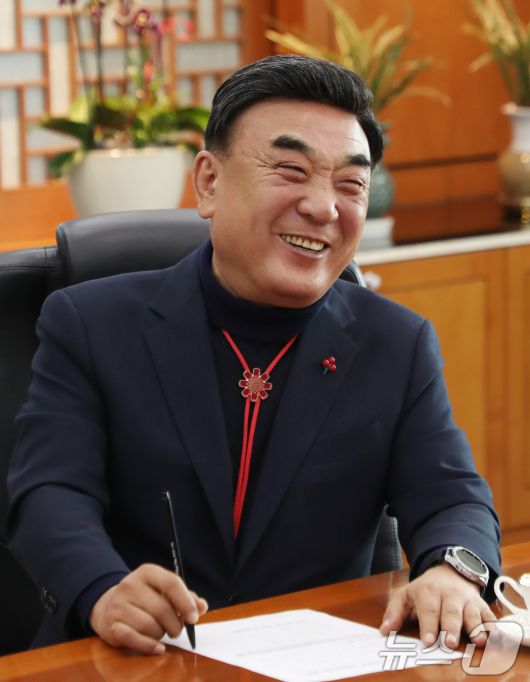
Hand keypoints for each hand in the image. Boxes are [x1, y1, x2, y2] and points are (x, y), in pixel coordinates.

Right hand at [90, 563, 207, 654]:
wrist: (109, 605)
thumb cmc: (145, 598)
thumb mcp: (163, 590)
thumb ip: (185, 597)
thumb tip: (201, 607)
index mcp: (147, 572)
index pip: (171, 583)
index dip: (185, 602)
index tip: (194, 618)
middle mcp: (130, 585)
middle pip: (162, 609)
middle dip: (175, 624)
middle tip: (178, 629)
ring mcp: (118, 605)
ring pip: (150, 626)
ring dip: (161, 634)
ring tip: (160, 631)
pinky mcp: (111, 625)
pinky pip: (134, 639)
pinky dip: (149, 646)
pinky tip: (158, 647)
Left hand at [379, 563, 495, 648]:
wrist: (449, 572)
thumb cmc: (425, 590)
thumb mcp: (405, 595)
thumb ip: (394, 612)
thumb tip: (385, 630)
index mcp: (428, 592)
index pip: (428, 610)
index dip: (428, 626)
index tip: (427, 641)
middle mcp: (449, 595)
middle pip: (450, 612)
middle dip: (450, 628)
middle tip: (449, 643)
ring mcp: (467, 600)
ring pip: (472, 614)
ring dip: (476, 628)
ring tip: (478, 641)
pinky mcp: (481, 604)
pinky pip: (489, 615)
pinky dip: (493, 625)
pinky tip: (496, 636)